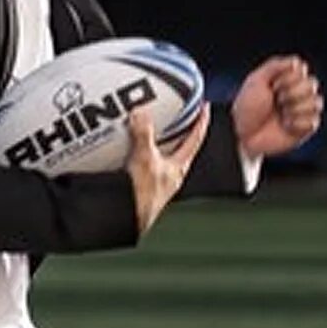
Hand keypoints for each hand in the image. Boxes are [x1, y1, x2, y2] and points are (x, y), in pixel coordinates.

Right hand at [123, 99, 206, 237]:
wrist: (130, 219)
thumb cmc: (145, 199)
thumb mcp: (145, 160)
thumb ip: (143, 136)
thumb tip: (142, 115)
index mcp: (179, 166)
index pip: (195, 138)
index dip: (201, 121)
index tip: (204, 107)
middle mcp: (170, 172)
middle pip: (177, 144)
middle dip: (174, 127)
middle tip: (171, 110)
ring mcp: (155, 178)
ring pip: (158, 153)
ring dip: (151, 140)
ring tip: (142, 125)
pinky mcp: (139, 183)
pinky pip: (139, 161)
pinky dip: (133, 152)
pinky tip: (122, 148)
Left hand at [232, 54, 324, 160]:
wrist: (243, 133)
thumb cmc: (247, 107)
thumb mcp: (255, 81)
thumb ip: (274, 66)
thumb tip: (297, 61)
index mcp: (286, 79)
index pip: (301, 69)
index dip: (287, 77)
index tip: (272, 85)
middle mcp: (298, 93)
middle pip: (312, 84)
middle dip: (291, 93)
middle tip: (276, 101)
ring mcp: (303, 110)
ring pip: (316, 102)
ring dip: (295, 108)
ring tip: (281, 114)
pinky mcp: (305, 128)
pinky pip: (313, 121)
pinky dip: (297, 123)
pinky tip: (285, 126)